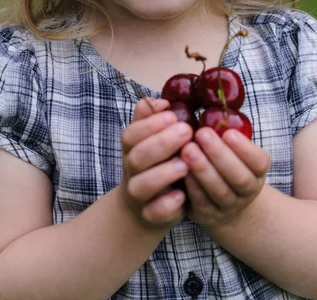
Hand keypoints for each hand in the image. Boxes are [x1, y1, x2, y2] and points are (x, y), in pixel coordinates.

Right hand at [120, 97, 193, 228]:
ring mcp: (139, 195)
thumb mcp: (152, 139)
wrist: (145, 207)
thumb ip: (152, 118)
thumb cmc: (156, 163)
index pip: (130, 134)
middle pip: (136, 157)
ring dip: (163, 173)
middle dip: (161, 143)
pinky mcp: (150, 216)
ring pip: (142, 186)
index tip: (173, 115)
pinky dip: (166, 204)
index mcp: (132, 148)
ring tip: (185, 164)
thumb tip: (161, 101)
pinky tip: (182, 195)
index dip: (149, 124)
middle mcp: (131, 171)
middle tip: (186, 131)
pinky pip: (154, 213)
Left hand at [180, 126, 269, 228]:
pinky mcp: (208, 216)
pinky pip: (200, 202)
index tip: (228, 132)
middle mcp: (247, 191)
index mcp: (257, 171)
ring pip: (219, 191)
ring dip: (203, 169)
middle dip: (219, 155)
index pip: (258, 161)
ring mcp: (229, 207)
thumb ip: (225, 131)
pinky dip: (191, 185)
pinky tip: (181, 168)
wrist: (224, 203)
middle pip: (238, 177)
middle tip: (201, 133)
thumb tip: (211, 100)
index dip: (245, 149)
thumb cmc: (225, 163)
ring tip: (188, 149)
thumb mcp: (233, 149)